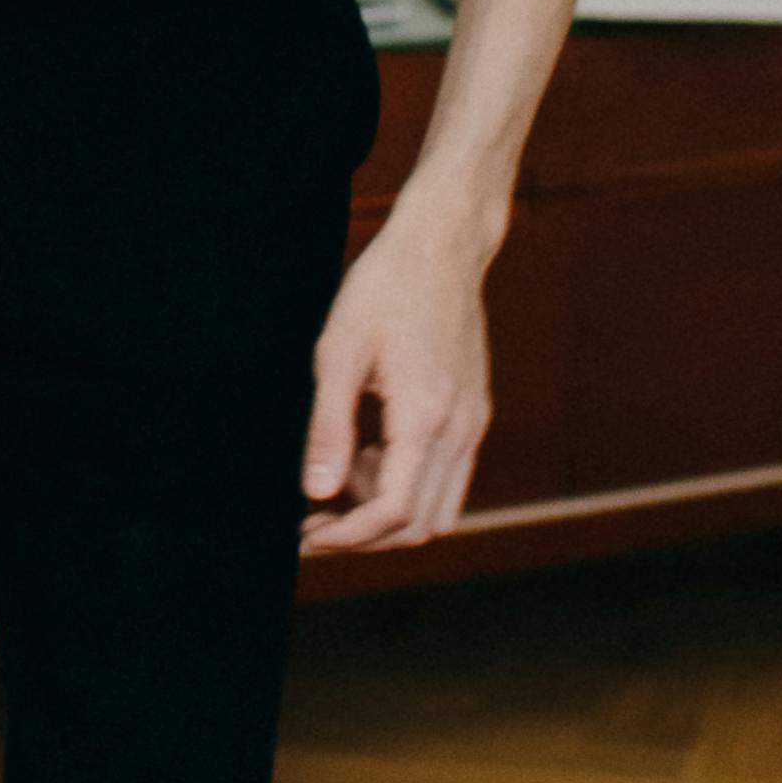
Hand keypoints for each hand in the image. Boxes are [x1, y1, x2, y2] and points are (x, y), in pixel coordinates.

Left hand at [299, 201, 494, 553]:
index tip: (307, 536)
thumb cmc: (383, 289)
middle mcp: (460, 428)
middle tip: (315, 521)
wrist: (442, 245)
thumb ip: (328, 428)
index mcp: (425, 416)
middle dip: (366, 535)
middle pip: (421, 525)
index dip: (348, 536)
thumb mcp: (337, 352)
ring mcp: (474, 422)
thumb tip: (316, 492)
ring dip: (390, 510)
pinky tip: (372, 449)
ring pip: (440, 508)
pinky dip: (409, 483)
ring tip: (345, 469)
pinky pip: (448, 476)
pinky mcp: (475, 413)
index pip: (394, 511)